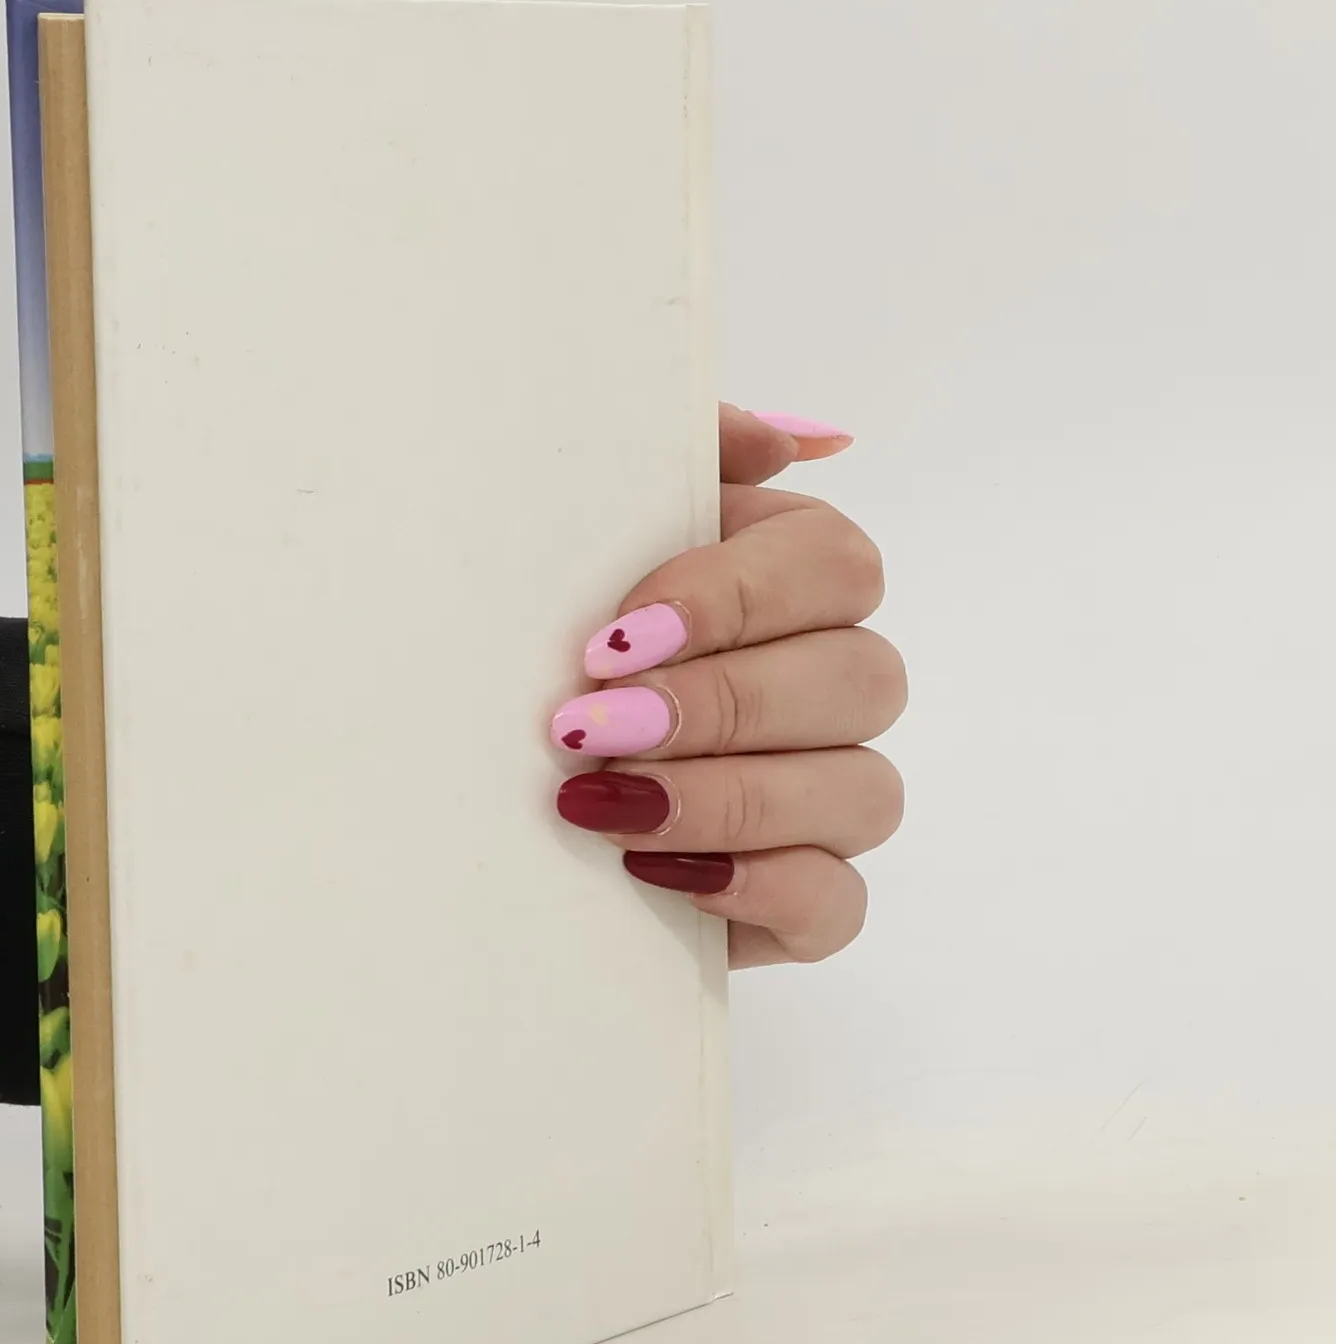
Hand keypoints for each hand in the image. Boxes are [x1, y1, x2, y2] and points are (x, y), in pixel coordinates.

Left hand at [550, 404, 904, 967]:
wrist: (480, 794)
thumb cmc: (541, 645)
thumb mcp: (581, 535)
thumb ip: (679, 458)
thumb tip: (788, 440)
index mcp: (791, 580)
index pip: (836, 564)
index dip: (737, 598)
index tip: (615, 637)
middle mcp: (834, 683)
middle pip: (862, 678)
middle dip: (720, 705)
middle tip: (593, 728)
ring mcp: (833, 798)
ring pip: (863, 792)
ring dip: (730, 798)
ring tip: (604, 806)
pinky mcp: (806, 903)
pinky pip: (839, 903)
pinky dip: (757, 887)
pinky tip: (657, 873)